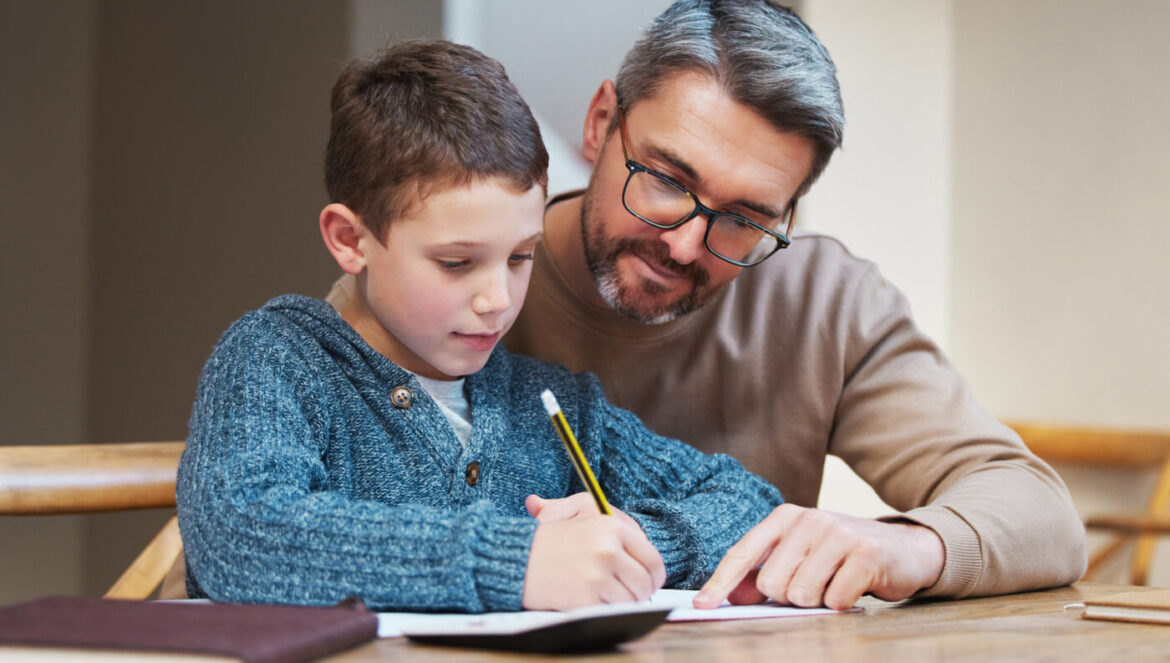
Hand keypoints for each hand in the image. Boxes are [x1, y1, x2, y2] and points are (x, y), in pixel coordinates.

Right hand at [522, 494, 665, 609]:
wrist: (514, 558)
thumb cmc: (545, 537)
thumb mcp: (572, 510)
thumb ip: (607, 517)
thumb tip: (637, 534)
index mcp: (611, 526)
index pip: (652, 559)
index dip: (654, 576)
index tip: (648, 583)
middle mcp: (608, 549)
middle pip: (645, 583)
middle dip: (639, 593)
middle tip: (628, 594)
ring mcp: (598, 574)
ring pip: (631, 600)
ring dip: (621, 602)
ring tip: (604, 595)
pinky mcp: (586, 597)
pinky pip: (612, 611)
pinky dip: (604, 609)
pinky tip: (589, 600)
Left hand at [694, 504, 943, 609]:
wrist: (907, 549)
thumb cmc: (844, 557)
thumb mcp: (801, 559)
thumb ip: (764, 576)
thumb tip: (728, 597)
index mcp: (786, 517)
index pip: (744, 553)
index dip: (720, 582)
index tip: (701, 607)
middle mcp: (809, 519)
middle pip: (772, 583)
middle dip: (788, 598)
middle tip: (813, 586)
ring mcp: (838, 534)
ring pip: (801, 594)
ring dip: (817, 602)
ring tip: (834, 585)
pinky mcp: (866, 554)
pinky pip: (834, 600)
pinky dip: (842, 604)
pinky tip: (854, 589)